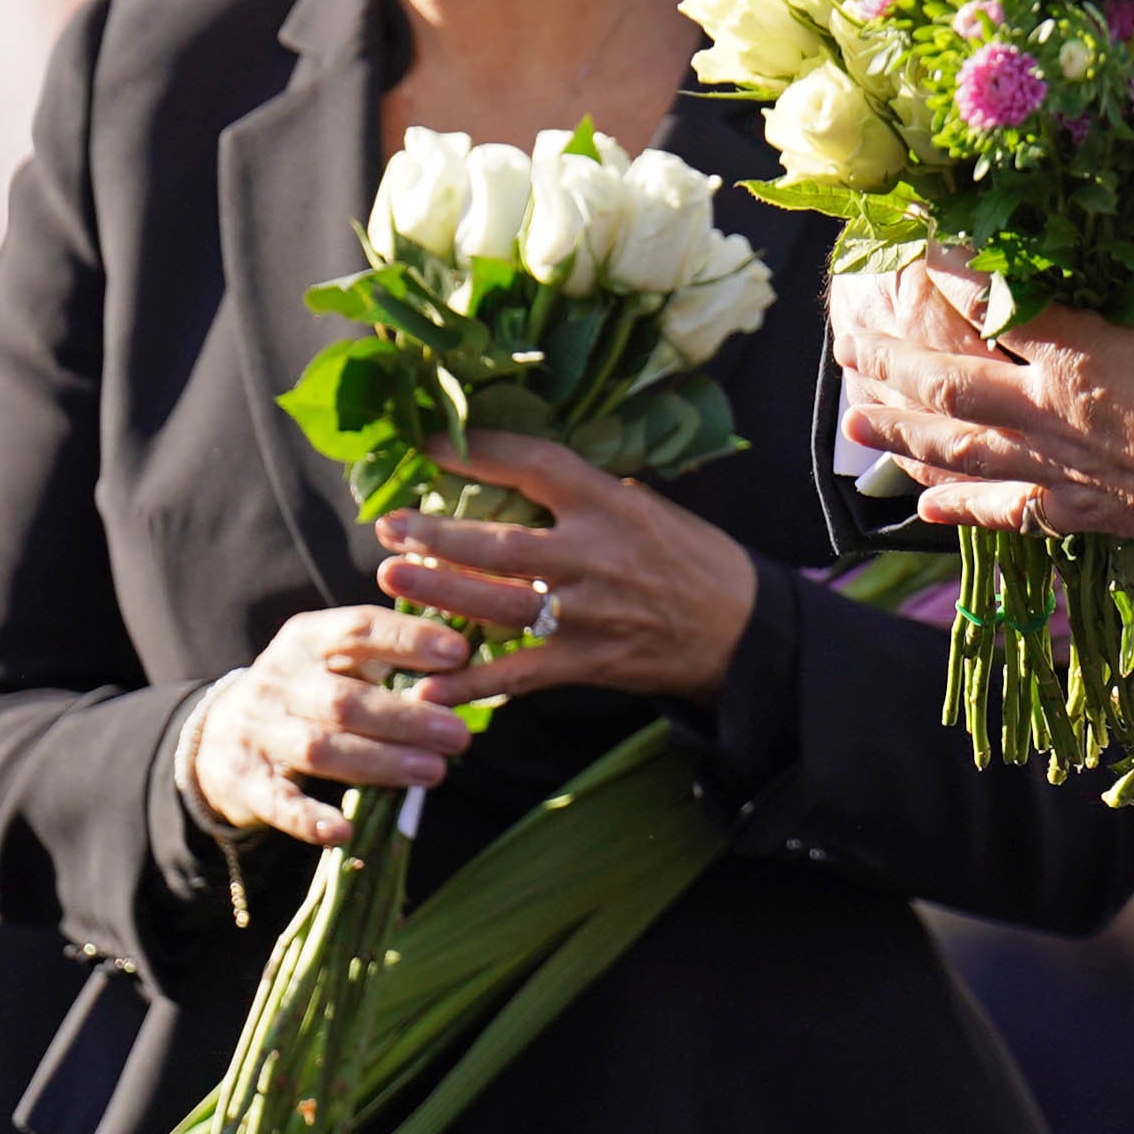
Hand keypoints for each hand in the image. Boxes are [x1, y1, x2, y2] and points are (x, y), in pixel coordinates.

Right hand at [189, 604, 480, 847]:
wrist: (219, 733)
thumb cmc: (305, 690)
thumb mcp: (333, 659)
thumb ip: (386, 662)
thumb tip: (462, 671)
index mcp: (305, 640)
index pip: (356, 629)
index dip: (407, 640)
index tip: (458, 654)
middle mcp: (279, 681)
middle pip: (344, 700)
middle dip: (405, 718)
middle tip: (458, 735)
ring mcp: (259, 732)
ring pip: (320, 749)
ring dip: (379, 763)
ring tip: (433, 772)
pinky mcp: (247, 782)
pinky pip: (278, 802)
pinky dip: (309, 819)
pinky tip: (343, 832)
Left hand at [377, 434, 757, 712]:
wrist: (745, 630)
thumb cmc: (693, 558)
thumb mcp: (647, 506)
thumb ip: (587, 495)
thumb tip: (525, 473)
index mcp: (610, 503)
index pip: (533, 465)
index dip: (477, 453)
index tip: (428, 447)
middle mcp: (595, 555)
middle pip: (500, 544)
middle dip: (437, 536)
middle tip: (388, 527)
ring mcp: (589, 614)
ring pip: (500, 604)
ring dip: (440, 593)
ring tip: (390, 577)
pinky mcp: (588, 663)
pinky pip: (519, 674)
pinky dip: (472, 683)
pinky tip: (428, 686)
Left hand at [828, 251, 1133, 561]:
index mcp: (1080, 354)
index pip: (992, 304)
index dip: (946, 274)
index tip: (912, 250)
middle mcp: (1052, 413)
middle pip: (949, 386)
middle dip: (890, 364)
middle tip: (845, 345)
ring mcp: (1059, 467)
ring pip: (961, 448)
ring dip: (901, 433)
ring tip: (853, 421)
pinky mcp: (1079, 510)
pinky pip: (1006, 509)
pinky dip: (962, 506)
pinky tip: (922, 505)